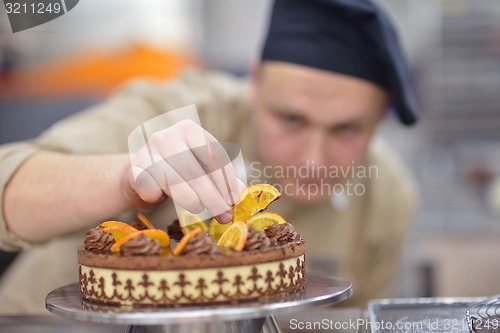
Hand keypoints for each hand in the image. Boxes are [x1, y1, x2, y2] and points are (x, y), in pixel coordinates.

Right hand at [123, 119, 239, 223]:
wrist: (138, 174)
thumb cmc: (177, 171)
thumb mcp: (200, 169)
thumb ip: (221, 179)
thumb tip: (240, 195)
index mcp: (189, 129)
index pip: (213, 155)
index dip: (226, 180)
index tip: (233, 201)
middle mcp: (167, 136)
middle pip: (196, 171)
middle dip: (213, 197)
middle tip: (223, 216)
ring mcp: (148, 151)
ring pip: (174, 181)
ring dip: (191, 200)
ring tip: (199, 210)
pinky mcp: (133, 169)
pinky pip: (150, 188)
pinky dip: (157, 197)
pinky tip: (160, 200)